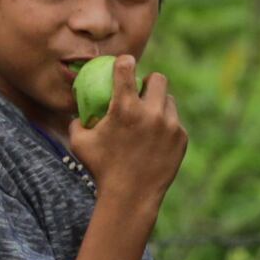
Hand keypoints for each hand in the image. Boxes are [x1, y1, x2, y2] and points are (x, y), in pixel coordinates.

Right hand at [66, 61, 186, 214]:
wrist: (130, 197)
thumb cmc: (100, 169)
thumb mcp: (79, 143)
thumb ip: (77, 120)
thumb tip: (79, 108)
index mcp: (125, 108)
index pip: (127, 68)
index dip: (125, 62)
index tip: (125, 63)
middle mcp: (151, 113)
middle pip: (157, 78)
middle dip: (148, 81)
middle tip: (141, 92)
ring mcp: (170, 125)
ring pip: (168, 100)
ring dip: (158, 103)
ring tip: (148, 116)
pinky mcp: (181, 138)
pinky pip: (175, 122)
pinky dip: (165, 126)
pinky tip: (155, 139)